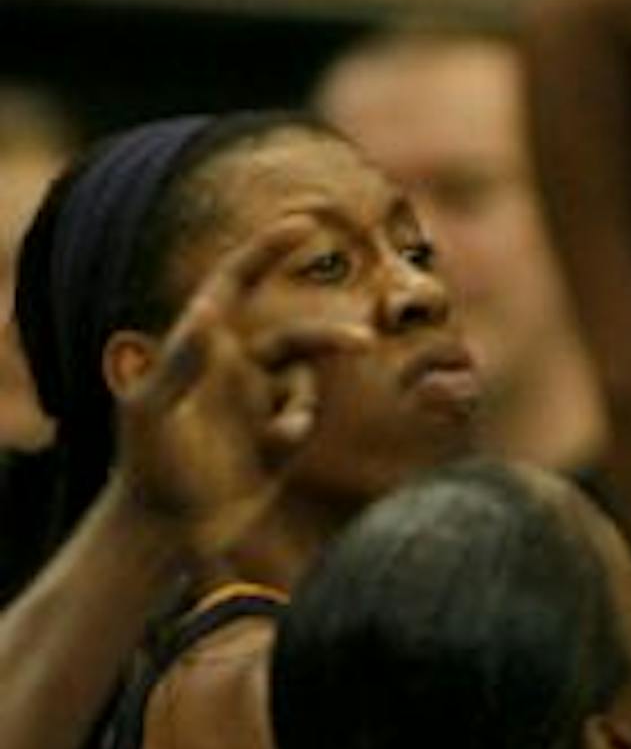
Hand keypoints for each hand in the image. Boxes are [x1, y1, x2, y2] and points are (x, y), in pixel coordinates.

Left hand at [111, 217, 360, 561]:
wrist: (163, 525)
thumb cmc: (146, 462)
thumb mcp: (151, 410)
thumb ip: (181, 361)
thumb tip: (210, 311)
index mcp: (201, 346)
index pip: (234, 283)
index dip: (266, 250)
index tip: (303, 223)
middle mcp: (235, 367)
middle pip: (297, 334)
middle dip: (330, 334)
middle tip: (366, 341)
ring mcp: (259, 401)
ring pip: (307, 378)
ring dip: (304, 397)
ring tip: (287, 430)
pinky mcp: (279, 437)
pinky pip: (305, 416)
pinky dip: (295, 427)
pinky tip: (272, 450)